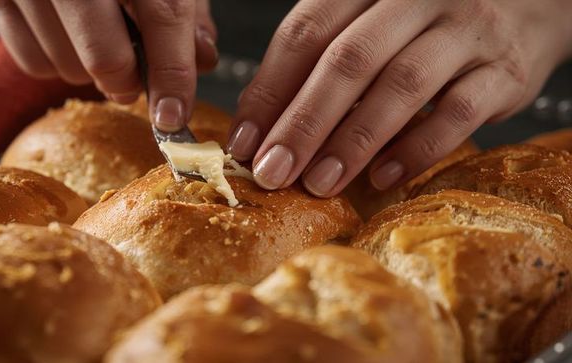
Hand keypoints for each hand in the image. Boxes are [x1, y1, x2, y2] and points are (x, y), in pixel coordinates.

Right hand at [0, 0, 217, 130]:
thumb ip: (187, 11)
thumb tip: (203, 61)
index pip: (164, 20)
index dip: (173, 78)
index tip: (173, 117)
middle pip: (107, 61)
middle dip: (128, 82)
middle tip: (133, 74)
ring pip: (69, 69)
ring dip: (91, 72)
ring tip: (95, 39)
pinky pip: (33, 64)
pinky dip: (57, 62)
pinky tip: (65, 35)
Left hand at [229, 0, 571, 196]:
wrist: (528, 3)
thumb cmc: (429, 21)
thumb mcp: (372, 21)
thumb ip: (321, 59)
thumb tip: (261, 123)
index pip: (306, 32)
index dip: (269, 90)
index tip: (244, 142)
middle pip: (348, 60)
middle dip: (304, 123)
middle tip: (272, 172)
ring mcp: (466, 29)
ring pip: (400, 85)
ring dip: (353, 141)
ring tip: (319, 183)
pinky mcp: (505, 69)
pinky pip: (457, 112)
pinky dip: (415, 149)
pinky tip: (381, 177)